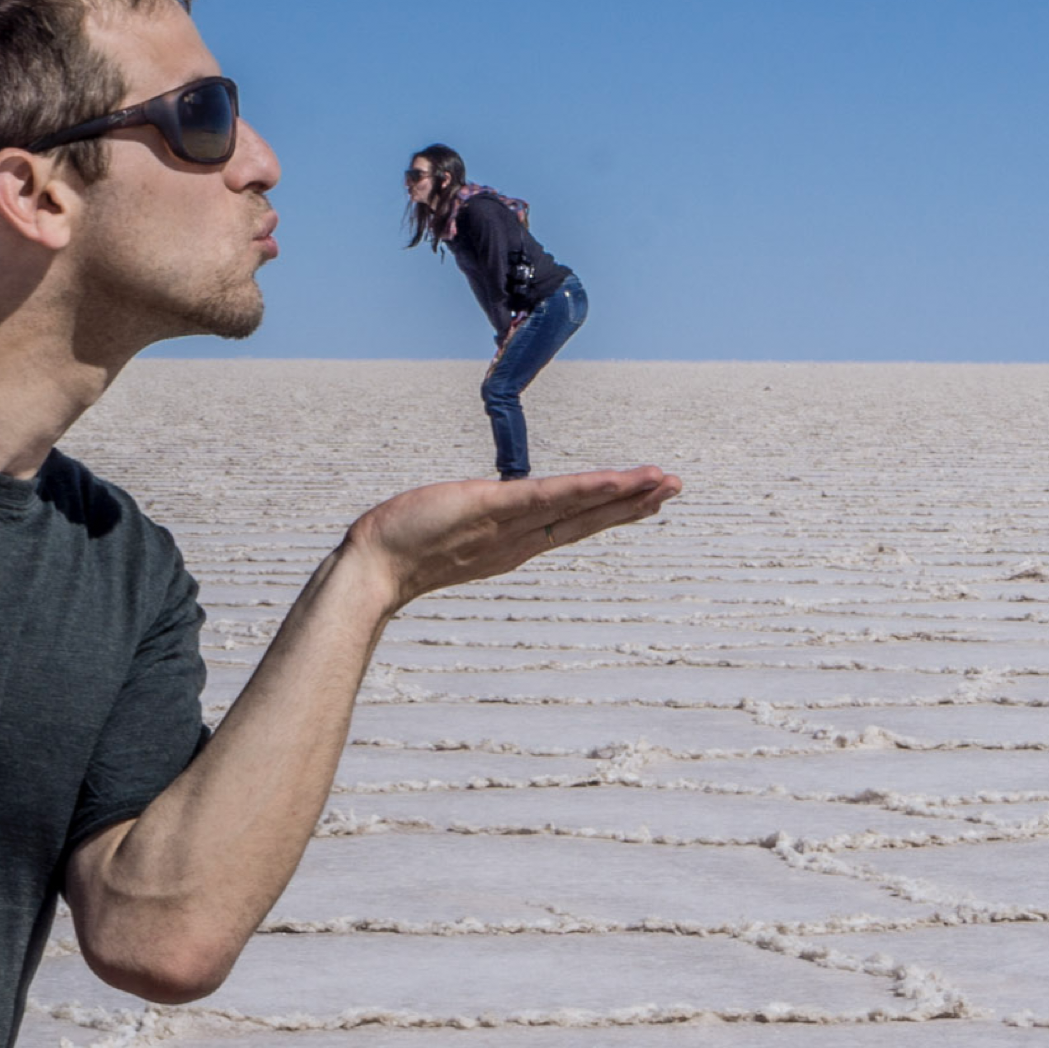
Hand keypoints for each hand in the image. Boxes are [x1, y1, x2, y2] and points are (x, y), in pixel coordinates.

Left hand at [346, 464, 680, 612]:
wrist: (373, 567)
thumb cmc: (402, 545)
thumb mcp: (450, 528)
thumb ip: (474, 522)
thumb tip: (483, 510)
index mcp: (513, 540)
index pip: (572, 520)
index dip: (610, 508)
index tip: (645, 497)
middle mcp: (520, 537)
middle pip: (587, 517)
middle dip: (633, 503)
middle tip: (675, 486)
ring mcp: (511, 526)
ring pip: (578, 508)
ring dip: (623, 495)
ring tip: (663, 483)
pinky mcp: (494, 511)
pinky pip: (548, 499)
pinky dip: (585, 490)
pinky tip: (617, 480)